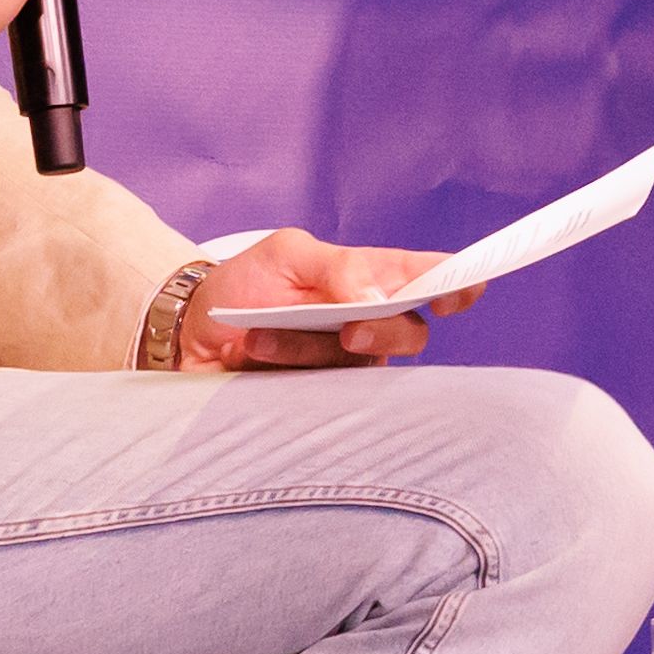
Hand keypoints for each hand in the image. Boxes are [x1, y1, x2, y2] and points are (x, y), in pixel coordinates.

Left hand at [172, 230, 482, 372]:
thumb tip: (382, 297)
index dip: (458, 284)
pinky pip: (330, 395)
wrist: (190, 332)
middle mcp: (369, 323)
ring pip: (363, 366)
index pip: (429, 279)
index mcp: (371, 277)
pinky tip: (258, 357)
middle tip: (349, 328)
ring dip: (308, 349)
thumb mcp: (286, 255)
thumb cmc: (245, 284)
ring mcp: (347, 364)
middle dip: (386, 332)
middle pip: (412, 333)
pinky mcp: (321, 398)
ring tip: (259, 336)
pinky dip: (290, 369)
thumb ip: (339, 267)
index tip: (463, 292)